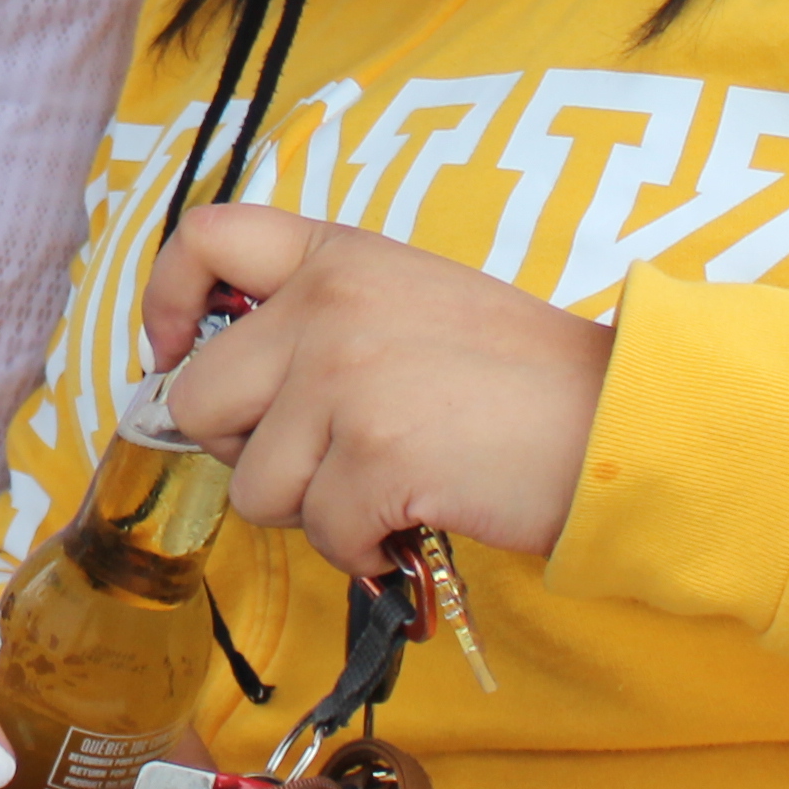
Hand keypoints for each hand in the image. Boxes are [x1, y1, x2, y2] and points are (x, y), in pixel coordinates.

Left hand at [144, 204, 613, 572]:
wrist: (622, 422)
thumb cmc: (523, 379)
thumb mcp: (412, 300)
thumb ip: (319, 318)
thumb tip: (212, 383)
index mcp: (339, 254)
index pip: (204, 239)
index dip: (166, 305)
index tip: (177, 358)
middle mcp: (330, 304)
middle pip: (199, 401)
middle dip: (250, 452)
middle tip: (325, 460)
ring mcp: (346, 380)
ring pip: (253, 487)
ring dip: (315, 510)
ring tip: (390, 486)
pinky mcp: (373, 458)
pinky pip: (319, 535)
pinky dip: (363, 549)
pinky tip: (414, 519)